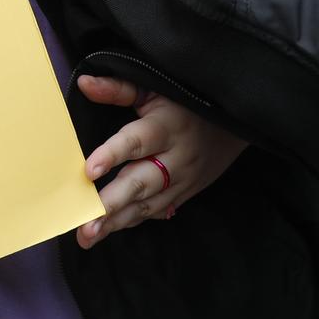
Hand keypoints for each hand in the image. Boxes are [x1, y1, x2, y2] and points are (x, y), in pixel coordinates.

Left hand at [75, 74, 246, 246]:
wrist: (234, 126)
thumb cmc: (185, 104)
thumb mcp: (155, 89)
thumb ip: (119, 89)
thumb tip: (85, 83)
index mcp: (166, 127)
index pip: (137, 141)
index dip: (113, 154)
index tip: (89, 170)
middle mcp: (176, 158)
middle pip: (141, 182)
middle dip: (112, 204)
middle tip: (84, 223)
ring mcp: (182, 181)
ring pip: (147, 205)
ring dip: (117, 222)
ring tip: (89, 235)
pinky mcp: (185, 195)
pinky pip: (156, 212)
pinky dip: (133, 222)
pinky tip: (110, 230)